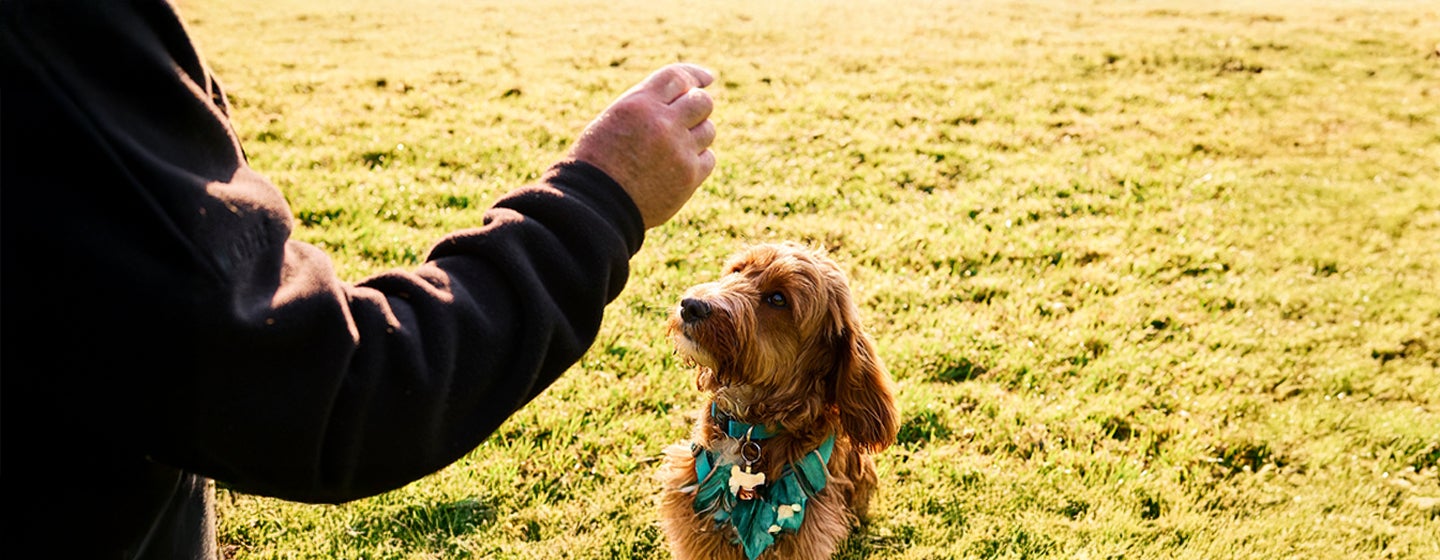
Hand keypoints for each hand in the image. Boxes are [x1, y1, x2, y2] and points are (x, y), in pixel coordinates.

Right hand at [569, 63, 716, 228]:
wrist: (596, 205)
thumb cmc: (598, 162)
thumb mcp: (614, 120)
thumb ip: (647, 105)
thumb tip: (686, 96)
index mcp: (638, 103)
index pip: (678, 77)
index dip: (695, 75)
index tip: (707, 79)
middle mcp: (662, 122)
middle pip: (701, 102)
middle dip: (696, 108)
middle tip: (686, 120)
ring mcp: (679, 149)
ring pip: (708, 130)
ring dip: (696, 135)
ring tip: (671, 149)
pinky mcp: (689, 176)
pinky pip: (708, 158)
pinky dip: (698, 160)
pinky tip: (677, 168)